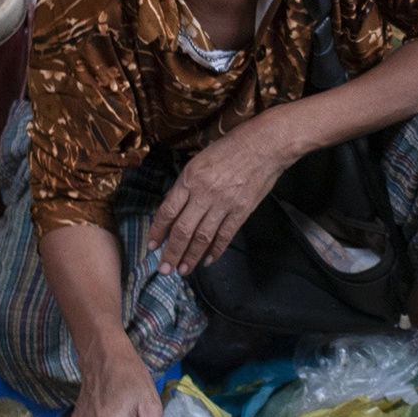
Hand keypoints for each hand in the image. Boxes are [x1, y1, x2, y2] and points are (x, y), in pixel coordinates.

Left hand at [147, 122, 288, 275]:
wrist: (265, 145)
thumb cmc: (231, 146)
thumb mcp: (200, 159)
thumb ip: (187, 184)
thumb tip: (175, 208)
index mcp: (190, 178)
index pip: (168, 211)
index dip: (158, 231)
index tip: (152, 246)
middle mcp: (204, 194)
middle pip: (183, 230)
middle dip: (172, 252)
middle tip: (164, 269)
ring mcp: (224, 204)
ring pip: (202, 237)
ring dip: (191, 257)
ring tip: (183, 271)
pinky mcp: (241, 211)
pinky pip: (225, 236)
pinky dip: (216, 251)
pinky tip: (208, 261)